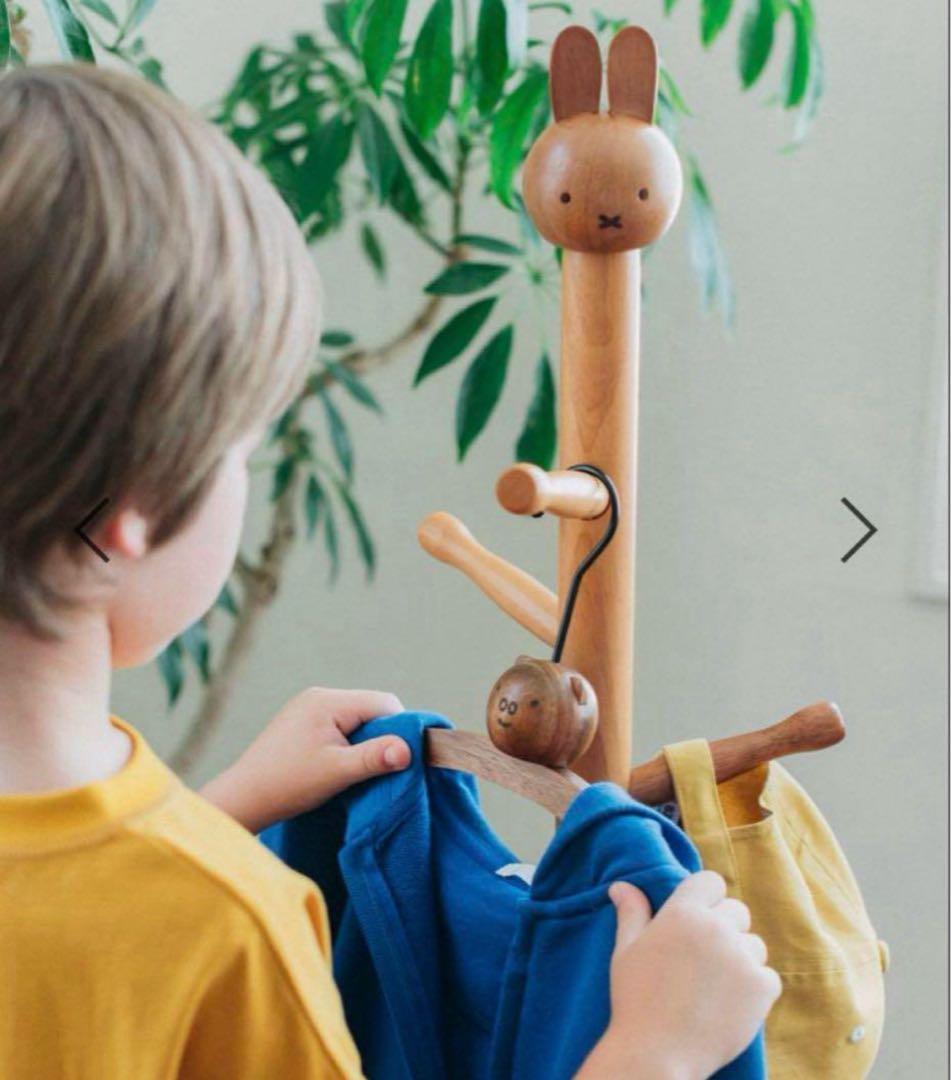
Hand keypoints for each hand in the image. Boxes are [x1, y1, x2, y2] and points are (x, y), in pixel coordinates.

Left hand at [200, 687, 410, 832]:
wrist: (244, 797)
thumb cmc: (289, 784)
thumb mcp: (338, 772)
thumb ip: (374, 757)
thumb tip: (408, 749)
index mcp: (328, 701)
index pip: (384, 703)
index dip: (399, 728)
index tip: (399, 759)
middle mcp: (318, 696)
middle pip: (370, 708)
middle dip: (381, 735)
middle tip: (377, 768)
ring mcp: (308, 707)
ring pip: (356, 718)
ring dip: (364, 741)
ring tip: (354, 769)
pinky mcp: (302, 721)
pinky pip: (339, 724)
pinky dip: (347, 743)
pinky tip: (338, 765)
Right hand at [577, 871, 779, 1079]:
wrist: (657, 1055)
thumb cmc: (636, 1000)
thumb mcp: (626, 951)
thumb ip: (632, 913)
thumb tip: (621, 885)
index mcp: (683, 912)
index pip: (711, 881)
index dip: (706, 898)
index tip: (696, 921)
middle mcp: (716, 928)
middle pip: (737, 911)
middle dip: (725, 928)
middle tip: (703, 960)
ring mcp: (741, 957)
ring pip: (754, 944)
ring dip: (741, 958)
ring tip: (715, 986)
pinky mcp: (761, 988)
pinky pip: (768, 976)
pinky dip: (754, 989)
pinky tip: (730, 1004)